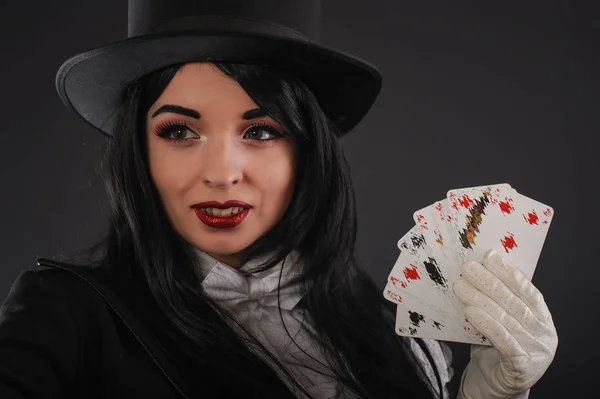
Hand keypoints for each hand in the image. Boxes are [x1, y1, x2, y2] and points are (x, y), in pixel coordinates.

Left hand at [452, 249, 557, 398]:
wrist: (495, 387)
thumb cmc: (495, 349)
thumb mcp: (500, 322)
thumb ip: (495, 302)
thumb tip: (476, 271)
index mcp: (543, 319)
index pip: (528, 291)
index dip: (509, 272)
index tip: (489, 256)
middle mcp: (544, 335)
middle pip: (514, 303)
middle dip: (488, 281)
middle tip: (467, 266)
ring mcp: (536, 352)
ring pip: (505, 320)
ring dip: (480, 299)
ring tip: (460, 285)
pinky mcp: (522, 368)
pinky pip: (503, 341)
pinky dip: (486, 324)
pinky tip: (470, 311)